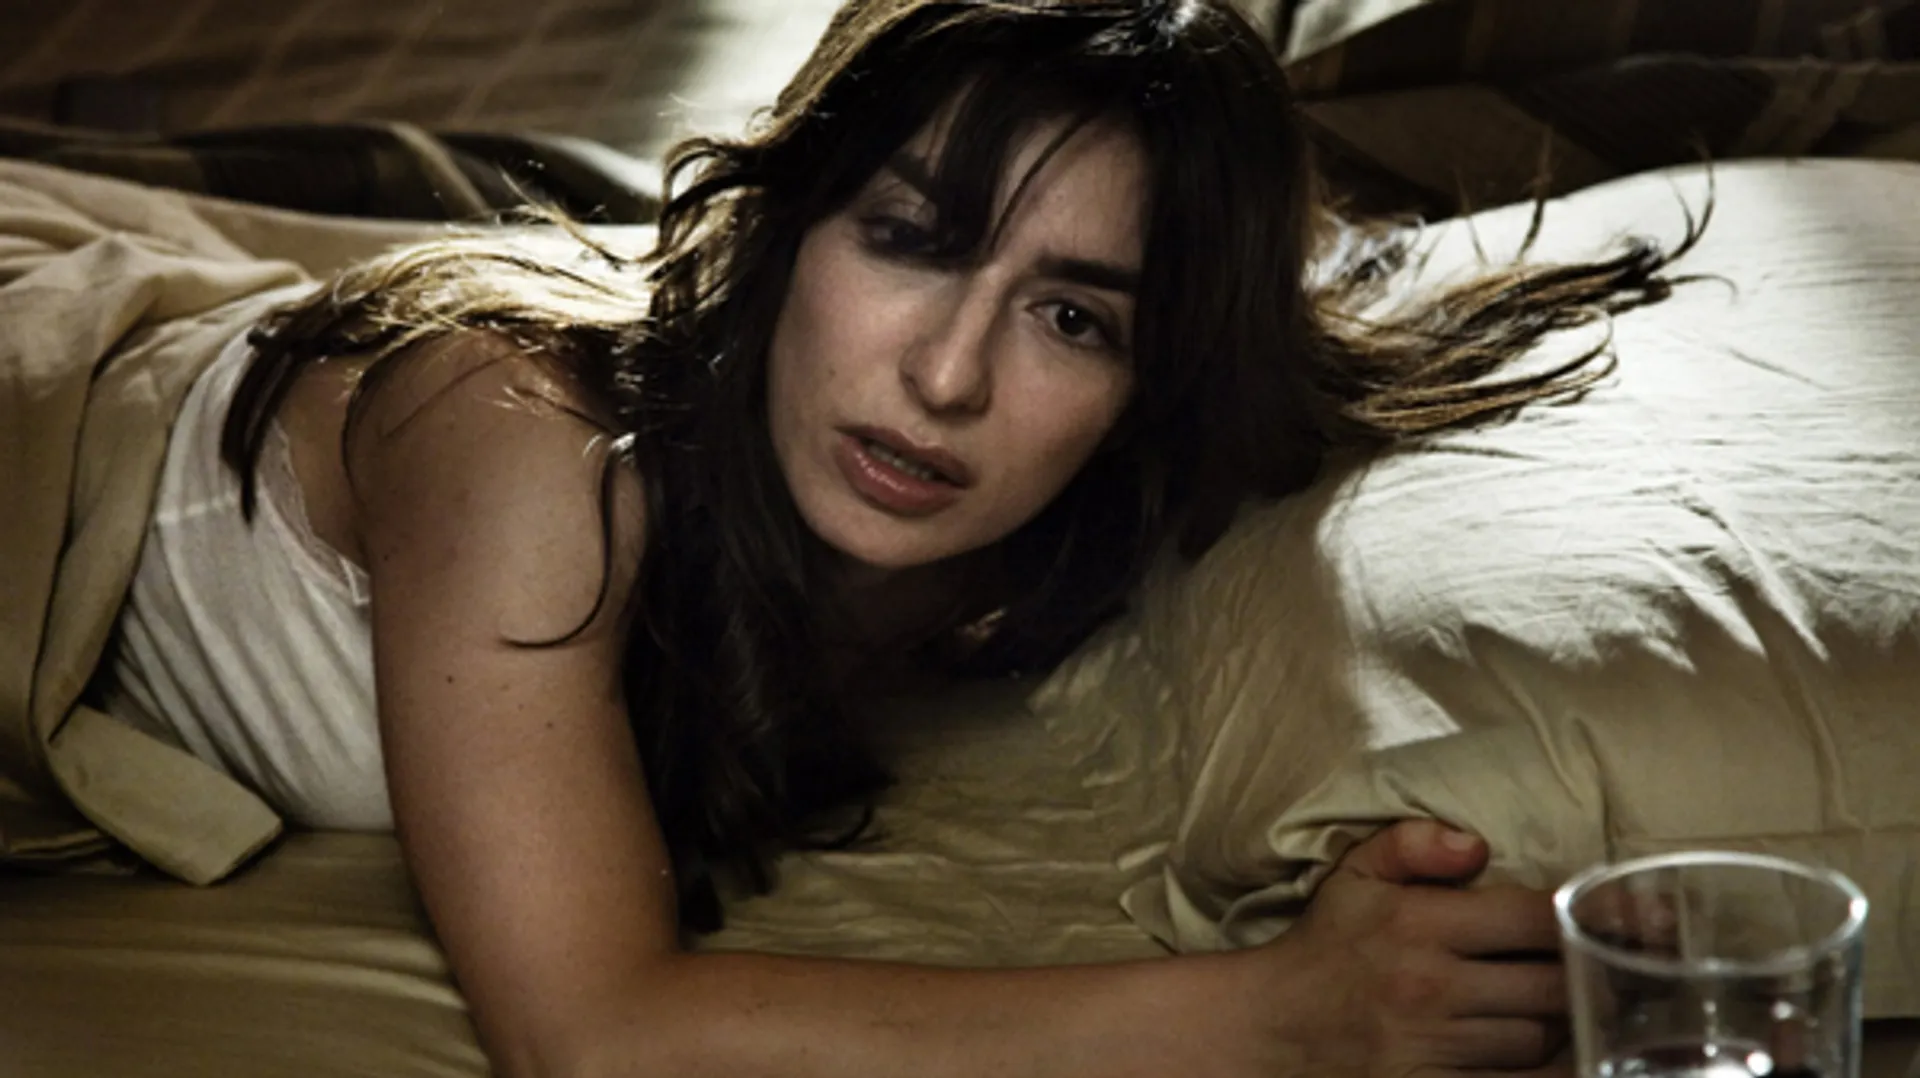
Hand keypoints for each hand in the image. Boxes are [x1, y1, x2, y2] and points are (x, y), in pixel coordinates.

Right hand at [1249, 820, 1570, 1077]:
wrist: (1273, 1025)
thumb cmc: (1326, 945)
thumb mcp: (1354, 876)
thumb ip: (1410, 843)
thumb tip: (1476, 844)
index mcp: (1419, 923)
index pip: (1533, 919)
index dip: (1583, 918)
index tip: (1607, 918)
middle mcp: (1431, 985)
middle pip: (1551, 985)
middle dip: (1579, 976)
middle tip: (1597, 965)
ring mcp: (1435, 1044)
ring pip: (1541, 1039)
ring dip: (1561, 1025)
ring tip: (1565, 1006)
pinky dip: (1543, 1070)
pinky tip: (1554, 1053)